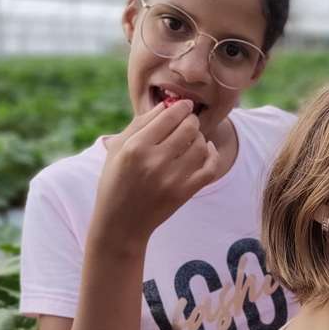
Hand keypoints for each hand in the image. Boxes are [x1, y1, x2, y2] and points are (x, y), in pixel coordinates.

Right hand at [93, 100, 218, 241]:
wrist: (121, 224)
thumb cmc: (115, 181)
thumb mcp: (117, 149)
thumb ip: (139, 124)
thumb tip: (167, 105)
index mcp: (135, 147)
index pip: (169, 116)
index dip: (181, 107)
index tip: (185, 106)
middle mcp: (154, 162)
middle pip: (189, 127)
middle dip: (191, 120)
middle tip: (187, 123)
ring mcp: (172, 179)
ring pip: (201, 144)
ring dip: (199, 137)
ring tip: (191, 139)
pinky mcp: (184, 193)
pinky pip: (210, 167)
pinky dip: (212, 155)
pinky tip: (206, 150)